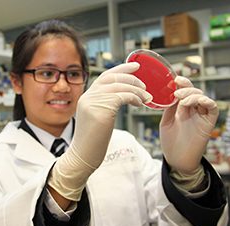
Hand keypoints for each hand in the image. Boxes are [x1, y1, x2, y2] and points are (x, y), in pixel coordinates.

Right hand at [48, 62, 151, 200]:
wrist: (83, 156)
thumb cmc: (92, 141)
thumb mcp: (97, 118)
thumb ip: (105, 105)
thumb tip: (123, 97)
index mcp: (86, 97)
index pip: (105, 77)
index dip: (121, 68)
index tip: (135, 65)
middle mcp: (88, 97)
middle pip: (113, 78)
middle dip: (132, 77)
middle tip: (145, 84)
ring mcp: (93, 102)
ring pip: (120, 86)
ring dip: (137, 90)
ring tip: (146, 97)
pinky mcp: (101, 110)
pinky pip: (123, 96)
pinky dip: (135, 98)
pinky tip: (140, 104)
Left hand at [160, 76, 218, 172]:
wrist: (176, 160)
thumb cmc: (170, 143)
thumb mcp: (166, 122)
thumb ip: (170, 108)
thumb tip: (171, 94)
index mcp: (182, 110)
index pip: (185, 92)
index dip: (182, 84)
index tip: (175, 80)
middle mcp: (192, 111)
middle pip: (194, 92)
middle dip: (186, 88)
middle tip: (176, 91)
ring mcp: (200, 117)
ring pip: (203, 97)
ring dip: (193, 95)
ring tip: (182, 100)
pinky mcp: (208, 123)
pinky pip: (212, 108)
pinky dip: (206, 101)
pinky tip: (196, 102)